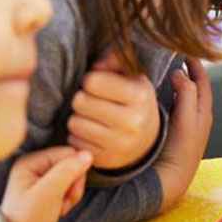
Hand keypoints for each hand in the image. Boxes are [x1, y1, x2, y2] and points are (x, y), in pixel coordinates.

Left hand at [1, 147, 92, 221]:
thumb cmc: (28, 220)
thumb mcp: (48, 194)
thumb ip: (67, 171)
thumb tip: (87, 154)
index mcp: (30, 161)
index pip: (67, 154)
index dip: (74, 172)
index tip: (67, 193)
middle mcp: (35, 166)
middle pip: (71, 164)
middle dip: (74, 185)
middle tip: (65, 202)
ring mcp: (41, 179)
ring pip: (73, 177)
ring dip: (72, 194)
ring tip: (61, 208)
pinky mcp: (47, 191)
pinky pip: (69, 187)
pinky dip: (69, 200)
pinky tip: (60, 210)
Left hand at [68, 52, 161, 169]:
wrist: (147, 142)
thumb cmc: (133, 103)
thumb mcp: (133, 79)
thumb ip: (114, 62)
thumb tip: (95, 65)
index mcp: (140, 96)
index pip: (92, 81)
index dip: (90, 81)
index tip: (97, 86)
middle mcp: (132, 121)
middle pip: (80, 101)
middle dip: (82, 99)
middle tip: (92, 103)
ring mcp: (119, 143)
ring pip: (74, 123)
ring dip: (78, 118)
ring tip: (92, 118)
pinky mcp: (106, 160)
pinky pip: (74, 142)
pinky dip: (78, 136)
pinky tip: (92, 133)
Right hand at [153, 58, 212, 213]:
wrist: (174, 177)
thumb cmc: (183, 149)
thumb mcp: (187, 118)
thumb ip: (187, 94)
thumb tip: (181, 72)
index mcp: (204, 110)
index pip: (202, 80)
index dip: (196, 64)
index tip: (185, 50)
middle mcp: (198, 115)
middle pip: (196, 86)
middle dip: (188, 70)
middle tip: (175, 56)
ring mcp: (188, 123)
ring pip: (185, 95)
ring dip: (178, 82)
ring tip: (165, 69)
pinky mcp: (177, 130)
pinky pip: (175, 105)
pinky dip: (170, 94)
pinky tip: (158, 92)